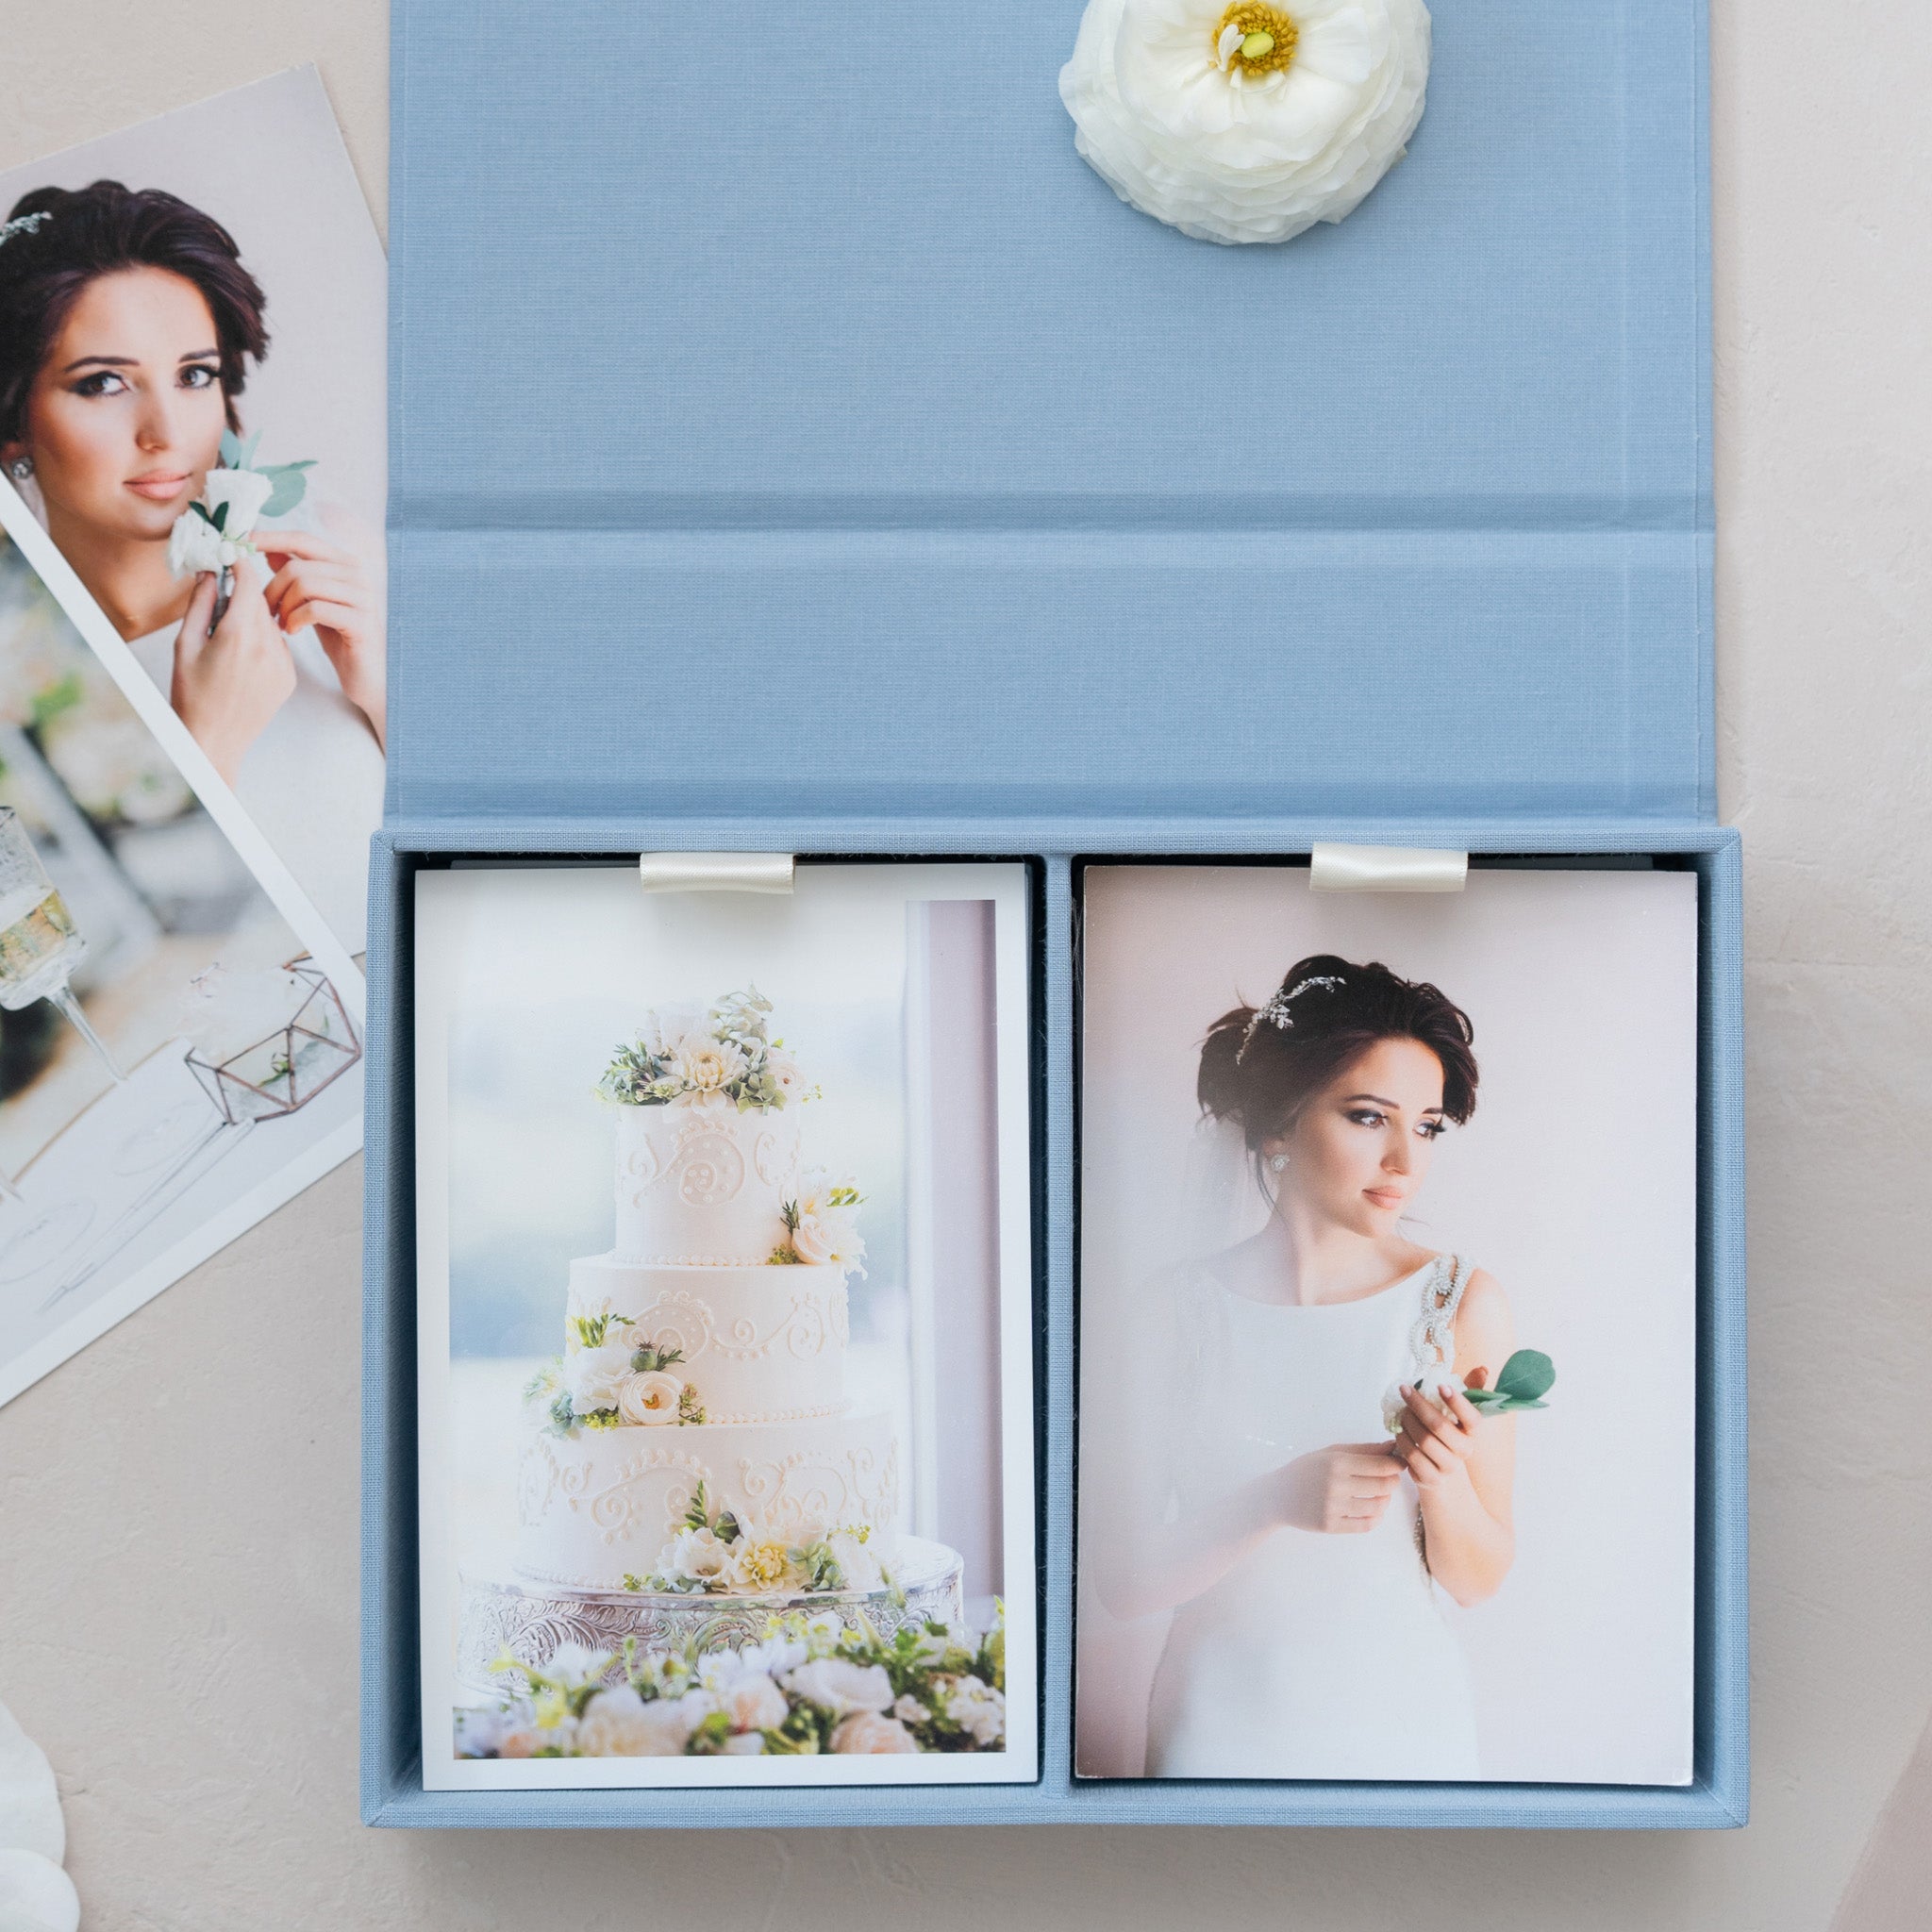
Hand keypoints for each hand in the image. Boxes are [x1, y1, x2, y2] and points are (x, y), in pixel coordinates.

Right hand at [170, 569, 296, 782]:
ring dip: (253, 622)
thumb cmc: (191, 695)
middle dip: (243, 596)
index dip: (240, 565)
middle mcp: (268, 648)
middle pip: (261, 603)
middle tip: (220, 603)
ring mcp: (283, 664)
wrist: (214, 741)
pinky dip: (263, 645)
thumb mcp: (185, 645)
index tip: (231, 556)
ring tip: (227, 644)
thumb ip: (200, 604)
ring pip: (271, 625)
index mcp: (239, 635)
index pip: (250, 583)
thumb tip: (210, 573)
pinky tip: (241, 662)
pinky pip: (279, 647)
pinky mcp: (290, 678)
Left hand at [258, 527, 384, 744]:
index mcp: (345, 563)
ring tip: (280, 623)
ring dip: (283, 606)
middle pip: (297, 566)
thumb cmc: (339, 636)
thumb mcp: (313, 600)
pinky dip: (295, 619)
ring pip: (304, 584)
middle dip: (272, 589)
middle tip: (265, 610)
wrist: (366, 673)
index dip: (270, 538)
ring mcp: (362, 596)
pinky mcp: (361, 620)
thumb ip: (297, 573)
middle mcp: (357, 574)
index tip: (243, 542)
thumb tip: (270, 548)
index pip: (303, 539)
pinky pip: (315, 609)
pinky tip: (292, 631)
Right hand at [1276, 1441, 1403, 1534]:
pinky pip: (1366, 1524)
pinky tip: (1373, 1509)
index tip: (1400, 1463)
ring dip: (1385, 1500)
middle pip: (1383, 1486)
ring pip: (1377, 1506)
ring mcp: (1333, 1507)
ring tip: (1380, 1494)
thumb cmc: (1306, 1470)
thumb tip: (1392, 1446)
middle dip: (1392, 1481)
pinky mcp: (1330, 1526)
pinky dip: (1376, 1517)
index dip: (1396, 1465)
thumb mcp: (1330, 1453)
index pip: (1380, 1466)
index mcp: (1336, 1463)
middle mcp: (1335, 1485)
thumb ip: (1362, 1450)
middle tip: (1391, 1478)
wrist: (1276, 1496)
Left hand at [1391, 1368, 1488, 1494]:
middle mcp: (1464, 1451)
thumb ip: (1470, 1391)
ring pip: (1423, 1440)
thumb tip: (1483, 1368)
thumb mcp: (1460, 1416)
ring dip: (1407, 1421)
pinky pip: (1412, 1456)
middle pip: (1439, 1425)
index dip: (1458, 1402)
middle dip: (1418, 1404)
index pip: (1472, 1418)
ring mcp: (1448, 1467)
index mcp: (1473, 1433)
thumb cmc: (1450, 1438)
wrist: (1445, 1478)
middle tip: (1405, 1390)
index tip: (1441, 1386)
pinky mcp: (1431, 1478)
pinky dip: (1402, 1440)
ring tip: (1401, 1410)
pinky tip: (1399, 1430)